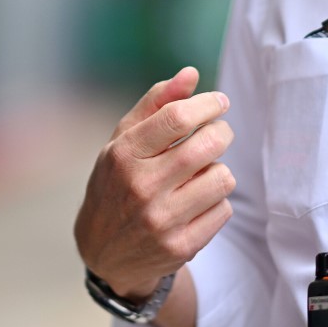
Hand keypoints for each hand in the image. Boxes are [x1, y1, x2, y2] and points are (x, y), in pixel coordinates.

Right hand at [74, 67, 233, 298]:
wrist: (104, 252)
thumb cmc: (118, 184)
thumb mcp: (123, 141)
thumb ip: (156, 104)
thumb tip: (191, 74)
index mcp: (124, 155)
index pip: (177, 118)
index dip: (207, 104)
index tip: (219, 102)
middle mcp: (141, 187)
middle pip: (206, 146)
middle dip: (222, 132)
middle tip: (218, 133)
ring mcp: (162, 220)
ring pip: (222, 178)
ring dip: (219, 170)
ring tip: (202, 173)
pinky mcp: (181, 246)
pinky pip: (224, 210)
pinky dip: (217, 202)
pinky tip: (197, 202)